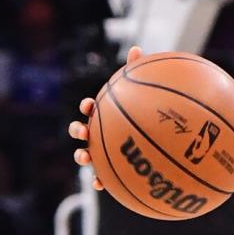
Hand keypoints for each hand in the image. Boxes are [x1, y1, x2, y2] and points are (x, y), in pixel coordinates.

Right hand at [68, 45, 142, 188]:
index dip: (87, 107)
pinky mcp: (109, 172)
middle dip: (78, 130)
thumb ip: (137, 75)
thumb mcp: (143, 96)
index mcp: (105, 116)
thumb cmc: (146, 117)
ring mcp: (101, 152)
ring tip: (85, 157)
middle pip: (81, 130)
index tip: (90, 106)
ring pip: (85, 155)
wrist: (155, 147)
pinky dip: (98, 182)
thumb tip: (136, 49)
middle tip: (83, 130)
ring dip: (81, 155)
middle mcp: (99, 133)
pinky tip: (101, 185)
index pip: (91, 108)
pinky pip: (101, 178)